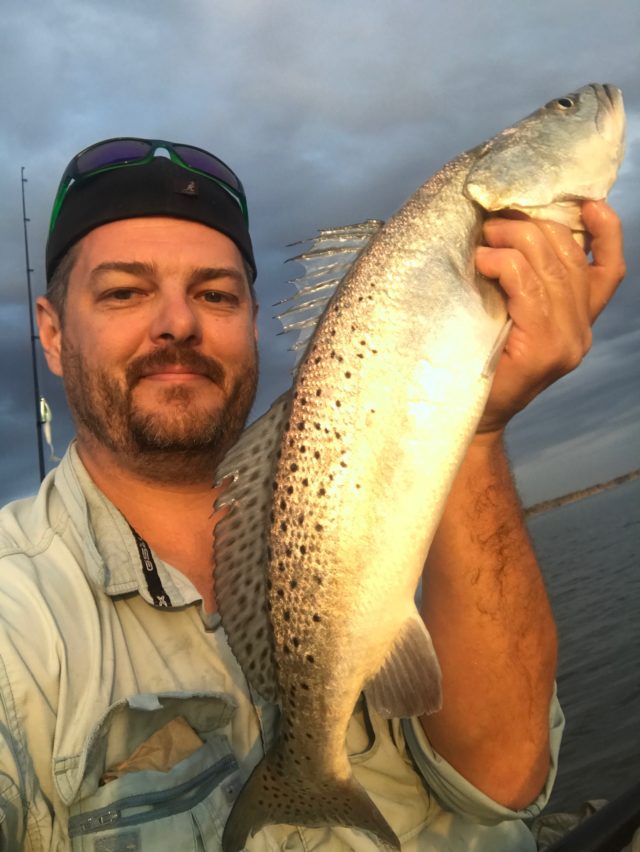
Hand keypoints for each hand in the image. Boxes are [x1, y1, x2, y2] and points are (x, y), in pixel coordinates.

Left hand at [473, 201, 625, 436]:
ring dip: (514, 239)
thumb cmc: (481, 362)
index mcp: (581, 322)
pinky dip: (504, 264)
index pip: (608, 269)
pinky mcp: (543, 350)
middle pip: (571, 257)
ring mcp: (566, 342)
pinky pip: (528, 286)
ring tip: (485, 236)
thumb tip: (517, 228)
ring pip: (551, 266)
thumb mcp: (511, 318)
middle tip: (495, 221)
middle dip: (534, 226)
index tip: (586, 202)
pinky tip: (483, 261)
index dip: (605, 231)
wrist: (469, 417)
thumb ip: (528, 285)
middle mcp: (581, 332)